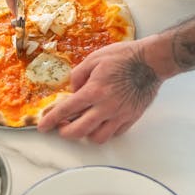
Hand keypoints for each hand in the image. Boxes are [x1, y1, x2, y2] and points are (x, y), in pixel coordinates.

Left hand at [37, 39, 165, 143]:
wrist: (151, 61)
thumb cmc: (124, 56)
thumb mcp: (94, 59)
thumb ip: (78, 75)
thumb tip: (72, 89)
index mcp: (94, 90)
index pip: (66, 110)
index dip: (51, 119)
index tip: (43, 126)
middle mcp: (106, 107)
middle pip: (79, 131)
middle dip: (65, 132)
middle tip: (62, 127)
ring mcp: (120, 115)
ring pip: (98, 137)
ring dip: (86, 134)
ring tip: (83, 125)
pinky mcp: (131, 118)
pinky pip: (115, 134)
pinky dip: (104, 131)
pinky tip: (101, 123)